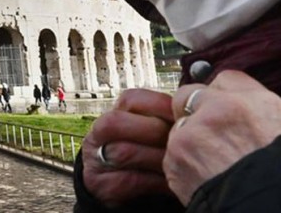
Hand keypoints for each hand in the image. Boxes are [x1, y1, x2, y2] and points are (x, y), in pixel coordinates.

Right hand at [81, 89, 174, 207]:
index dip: (158, 104)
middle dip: (156, 132)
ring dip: (158, 159)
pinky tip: (172, 184)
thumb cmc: (145, 161)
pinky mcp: (100, 185)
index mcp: (115, 116)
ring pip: (124, 151)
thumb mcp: (150, 137)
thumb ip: (164, 122)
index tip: (183, 114)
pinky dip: (155, 182)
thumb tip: (196, 109)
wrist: (117, 191)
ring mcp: (95, 159)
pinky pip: (129, 180)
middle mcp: (99, 134)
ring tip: (181, 164)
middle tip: (183, 142)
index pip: (130, 99)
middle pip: (119, 122)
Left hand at [165, 70, 280, 204]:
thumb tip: (250, 114)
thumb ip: (261, 113)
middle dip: (194, 110)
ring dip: (190, 141)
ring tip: (213, 164)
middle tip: (210, 134)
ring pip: (179, 127)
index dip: (225, 95)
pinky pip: (172, 156)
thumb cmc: (279, 174)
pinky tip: (205, 179)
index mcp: (252, 103)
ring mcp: (192, 135)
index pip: (227, 80)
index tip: (225, 106)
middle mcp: (218, 112)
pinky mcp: (175, 161)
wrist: (269, 209)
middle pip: (190, 95)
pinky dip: (184, 167)